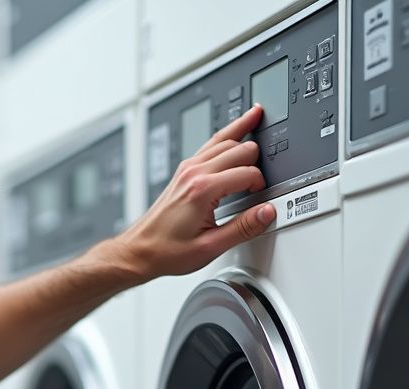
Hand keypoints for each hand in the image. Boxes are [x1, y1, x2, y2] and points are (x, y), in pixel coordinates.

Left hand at [107, 104, 274, 283]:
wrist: (140, 251)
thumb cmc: (167, 251)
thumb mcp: (210, 247)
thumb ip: (243, 228)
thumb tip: (267, 212)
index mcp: (203, 190)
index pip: (247, 173)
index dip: (260, 185)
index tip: (260, 199)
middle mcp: (194, 173)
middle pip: (239, 149)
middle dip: (256, 160)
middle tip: (263, 175)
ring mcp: (187, 168)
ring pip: (223, 138)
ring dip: (243, 132)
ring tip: (259, 117)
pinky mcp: (184, 170)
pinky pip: (210, 143)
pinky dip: (227, 133)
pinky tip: (236, 128)